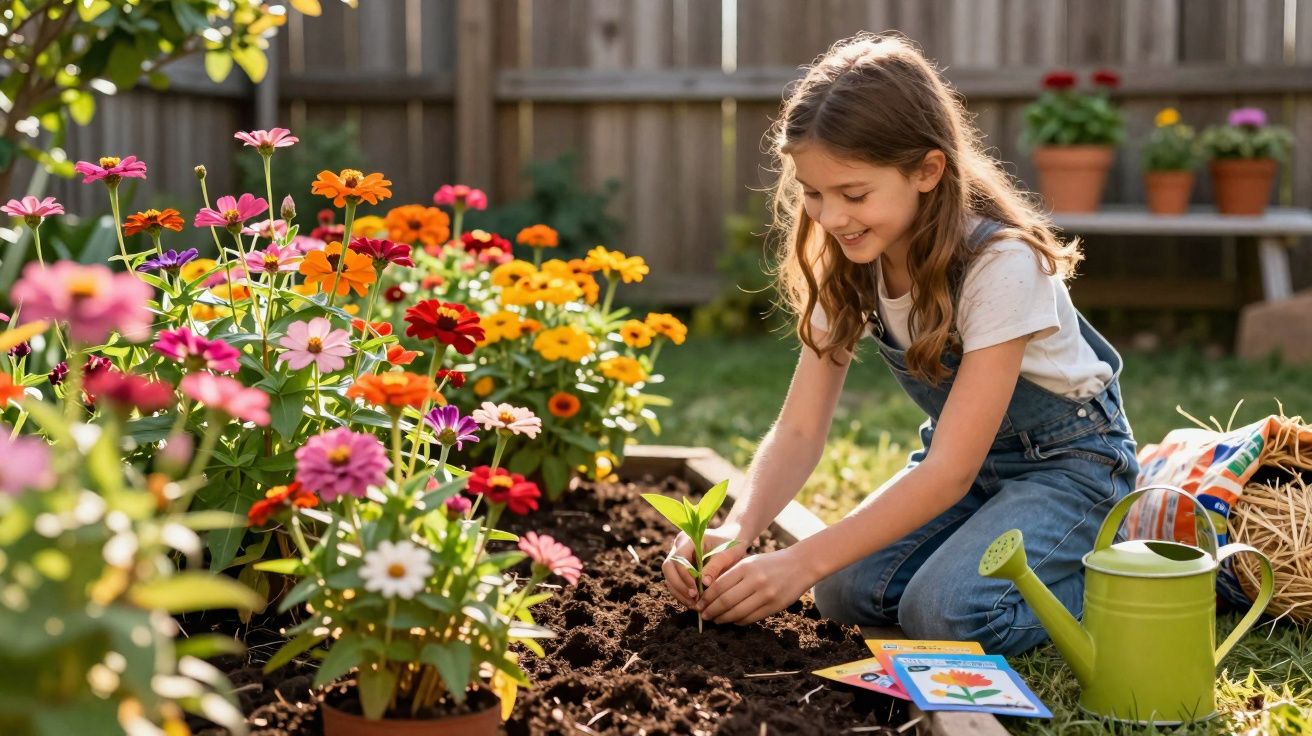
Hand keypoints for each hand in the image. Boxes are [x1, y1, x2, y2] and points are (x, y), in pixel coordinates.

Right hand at [660, 522, 748, 609]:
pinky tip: (693, 602)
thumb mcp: (727, 554)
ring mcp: (677, 556)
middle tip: (693, 599)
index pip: (678, 558)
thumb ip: (715, 567)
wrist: (732, 540)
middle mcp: (679, 546)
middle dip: (679, 586)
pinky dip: (682, 593)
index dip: (685, 576)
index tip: (696, 590)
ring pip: (669, 576)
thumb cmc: (731, 545)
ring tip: (694, 604)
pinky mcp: (680, 567)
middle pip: (668, 567)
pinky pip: (675, 582)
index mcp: (689, 538)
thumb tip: (704, 584)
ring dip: (679, 592)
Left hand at [697, 546, 814, 624]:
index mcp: (745, 567)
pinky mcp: (774, 606)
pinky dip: (738, 621)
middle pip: (725, 601)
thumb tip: (709, 593)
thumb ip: (731, 575)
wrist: (800, 565)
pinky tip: (732, 620)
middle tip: (703, 615)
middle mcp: (755, 581)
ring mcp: (766, 595)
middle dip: (711, 611)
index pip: (718, 586)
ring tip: (716, 620)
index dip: (706, 598)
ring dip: (723, 619)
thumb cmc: (769, 563)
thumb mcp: (749, 561)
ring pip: (737, 613)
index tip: (698, 605)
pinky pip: (751, 618)